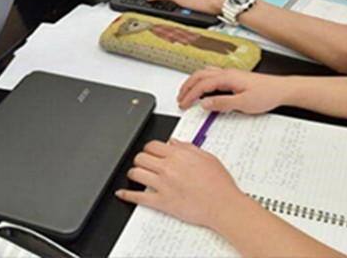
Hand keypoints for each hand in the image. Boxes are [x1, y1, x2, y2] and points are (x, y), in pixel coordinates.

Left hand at [116, 139, 243, 229]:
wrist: (224, 205)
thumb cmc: (219, 183)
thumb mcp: (206, 157)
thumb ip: (187, 147)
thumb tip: (173, 141)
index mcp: (178, 155)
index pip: (152, 146)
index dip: (149, 149)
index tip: (149, 152)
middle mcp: (168, 167)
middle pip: (141, 158)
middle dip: (140, 160)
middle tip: (143, 164)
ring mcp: (163, 185)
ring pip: (136, 173)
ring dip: (134, 173)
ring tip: (135, 175)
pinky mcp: (162, 202)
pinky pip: (139, 197)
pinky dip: (127, 195)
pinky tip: (121, 193)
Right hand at [177, 67, 288, 112]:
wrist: (283, 90)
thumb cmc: (267, 94)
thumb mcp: (243, 104)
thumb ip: (222, 103)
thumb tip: (205, 104)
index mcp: (227, 78)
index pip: (202, 85)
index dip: (190, 95)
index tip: (184, 104)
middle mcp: (227, 73)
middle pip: (199, 76)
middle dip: (187, 86)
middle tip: (180, 97)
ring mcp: (230, 74)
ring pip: (205, 73)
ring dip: (194, 82)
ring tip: (187, 92)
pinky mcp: (235, 77)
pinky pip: (212, 75)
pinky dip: (202, 81)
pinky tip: (204, 87)